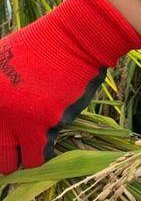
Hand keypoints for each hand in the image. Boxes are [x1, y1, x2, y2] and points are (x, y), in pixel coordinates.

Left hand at [0, 0, 140, 173]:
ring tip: (32, 143)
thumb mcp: (0, 59)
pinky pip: (39, 155)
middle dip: (5, 155)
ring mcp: (16, 119)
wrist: (74, 39)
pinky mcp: (44, 124)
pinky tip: (47, 136)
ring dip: (22, 156)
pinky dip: (42, 152)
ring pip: (14, 161)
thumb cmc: (39, 45)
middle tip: (14, 147)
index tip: (6, 135)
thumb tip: (0, 110)